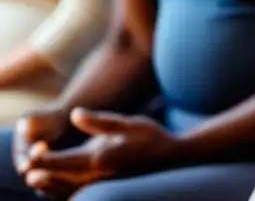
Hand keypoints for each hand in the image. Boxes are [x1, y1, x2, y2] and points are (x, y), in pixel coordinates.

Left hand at [22, 109, 178, 195]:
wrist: (172, 158)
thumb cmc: (151, 136)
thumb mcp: (127, 122)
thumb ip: (99, 120)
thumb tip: (74, 115)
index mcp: (100, 158)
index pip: (61, 162)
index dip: (43, 158)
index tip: (34, 150)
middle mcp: (97, 177)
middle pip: (57, 181)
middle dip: (40, 172)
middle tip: (29, 163)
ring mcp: (101, 185)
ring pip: (64, 192)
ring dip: (48, 184)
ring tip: (37, 175)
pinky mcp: (105, 188)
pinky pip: (75, 195)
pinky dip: (62, 191)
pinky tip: (59, 181)